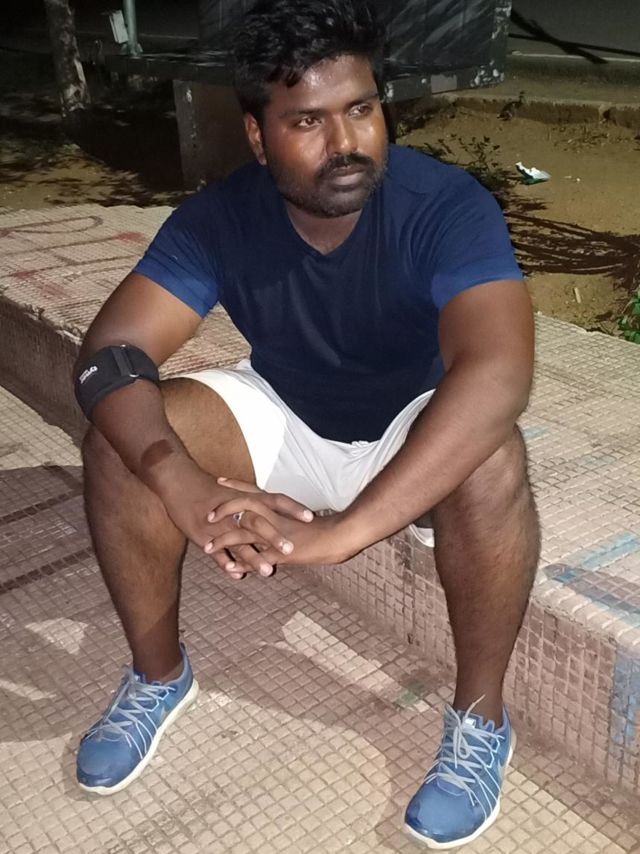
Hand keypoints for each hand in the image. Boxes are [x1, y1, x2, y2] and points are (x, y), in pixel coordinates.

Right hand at [152, 460, 312, 578]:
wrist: (179, 482)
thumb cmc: (209, 488)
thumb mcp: (236, 493)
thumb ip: (254, 504)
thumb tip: (273, 514)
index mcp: (246, 497)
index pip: (275, 500)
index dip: (292, 509)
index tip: (310, 517)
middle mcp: (235, 509)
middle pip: (258, 523)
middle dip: (274, 537)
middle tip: (291, 550)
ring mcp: (219, 523)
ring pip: (239, 541)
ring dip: (254, 557)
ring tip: (269, 572)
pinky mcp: (203, 535)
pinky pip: (216, 552)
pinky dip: (226, 563)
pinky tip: (236, 575)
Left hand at [206, 478, 362, 576]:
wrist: (338, 536)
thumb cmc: (320, 527)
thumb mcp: (297, 516)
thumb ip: (282, 516)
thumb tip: (270, 516)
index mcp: (278, 506)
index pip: (253, 491)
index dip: (235, 486)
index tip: (218, 481)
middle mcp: (274, 517)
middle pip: (242, 508)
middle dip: (222, 510)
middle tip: (206, 516)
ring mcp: (276, 535)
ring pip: (243, 534)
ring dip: (223, 541)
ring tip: (207, 547)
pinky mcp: (280, 553)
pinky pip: (256, 559)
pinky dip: (241, 565)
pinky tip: (229, 570)